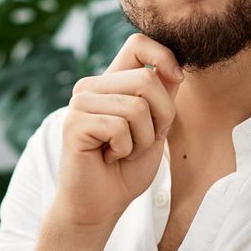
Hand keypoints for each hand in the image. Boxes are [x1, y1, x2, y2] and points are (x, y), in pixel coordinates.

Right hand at [50, 34, 182, 230]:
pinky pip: (119, 127)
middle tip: (141, 142)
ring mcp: (80, 102)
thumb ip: (161, 95)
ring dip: (142, 139)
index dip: (164, 56)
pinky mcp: (74, 123)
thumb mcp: (155, 126)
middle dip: (161, 117)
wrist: (100, 205)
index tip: (177, 79)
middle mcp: (91, 86)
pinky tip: (109, 158)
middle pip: (147, 79)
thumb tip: (175, 65)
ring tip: (122, 152)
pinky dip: (125, 150)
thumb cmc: (126, 169)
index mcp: (110, 82)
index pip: (138, 44)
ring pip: (136, 106)